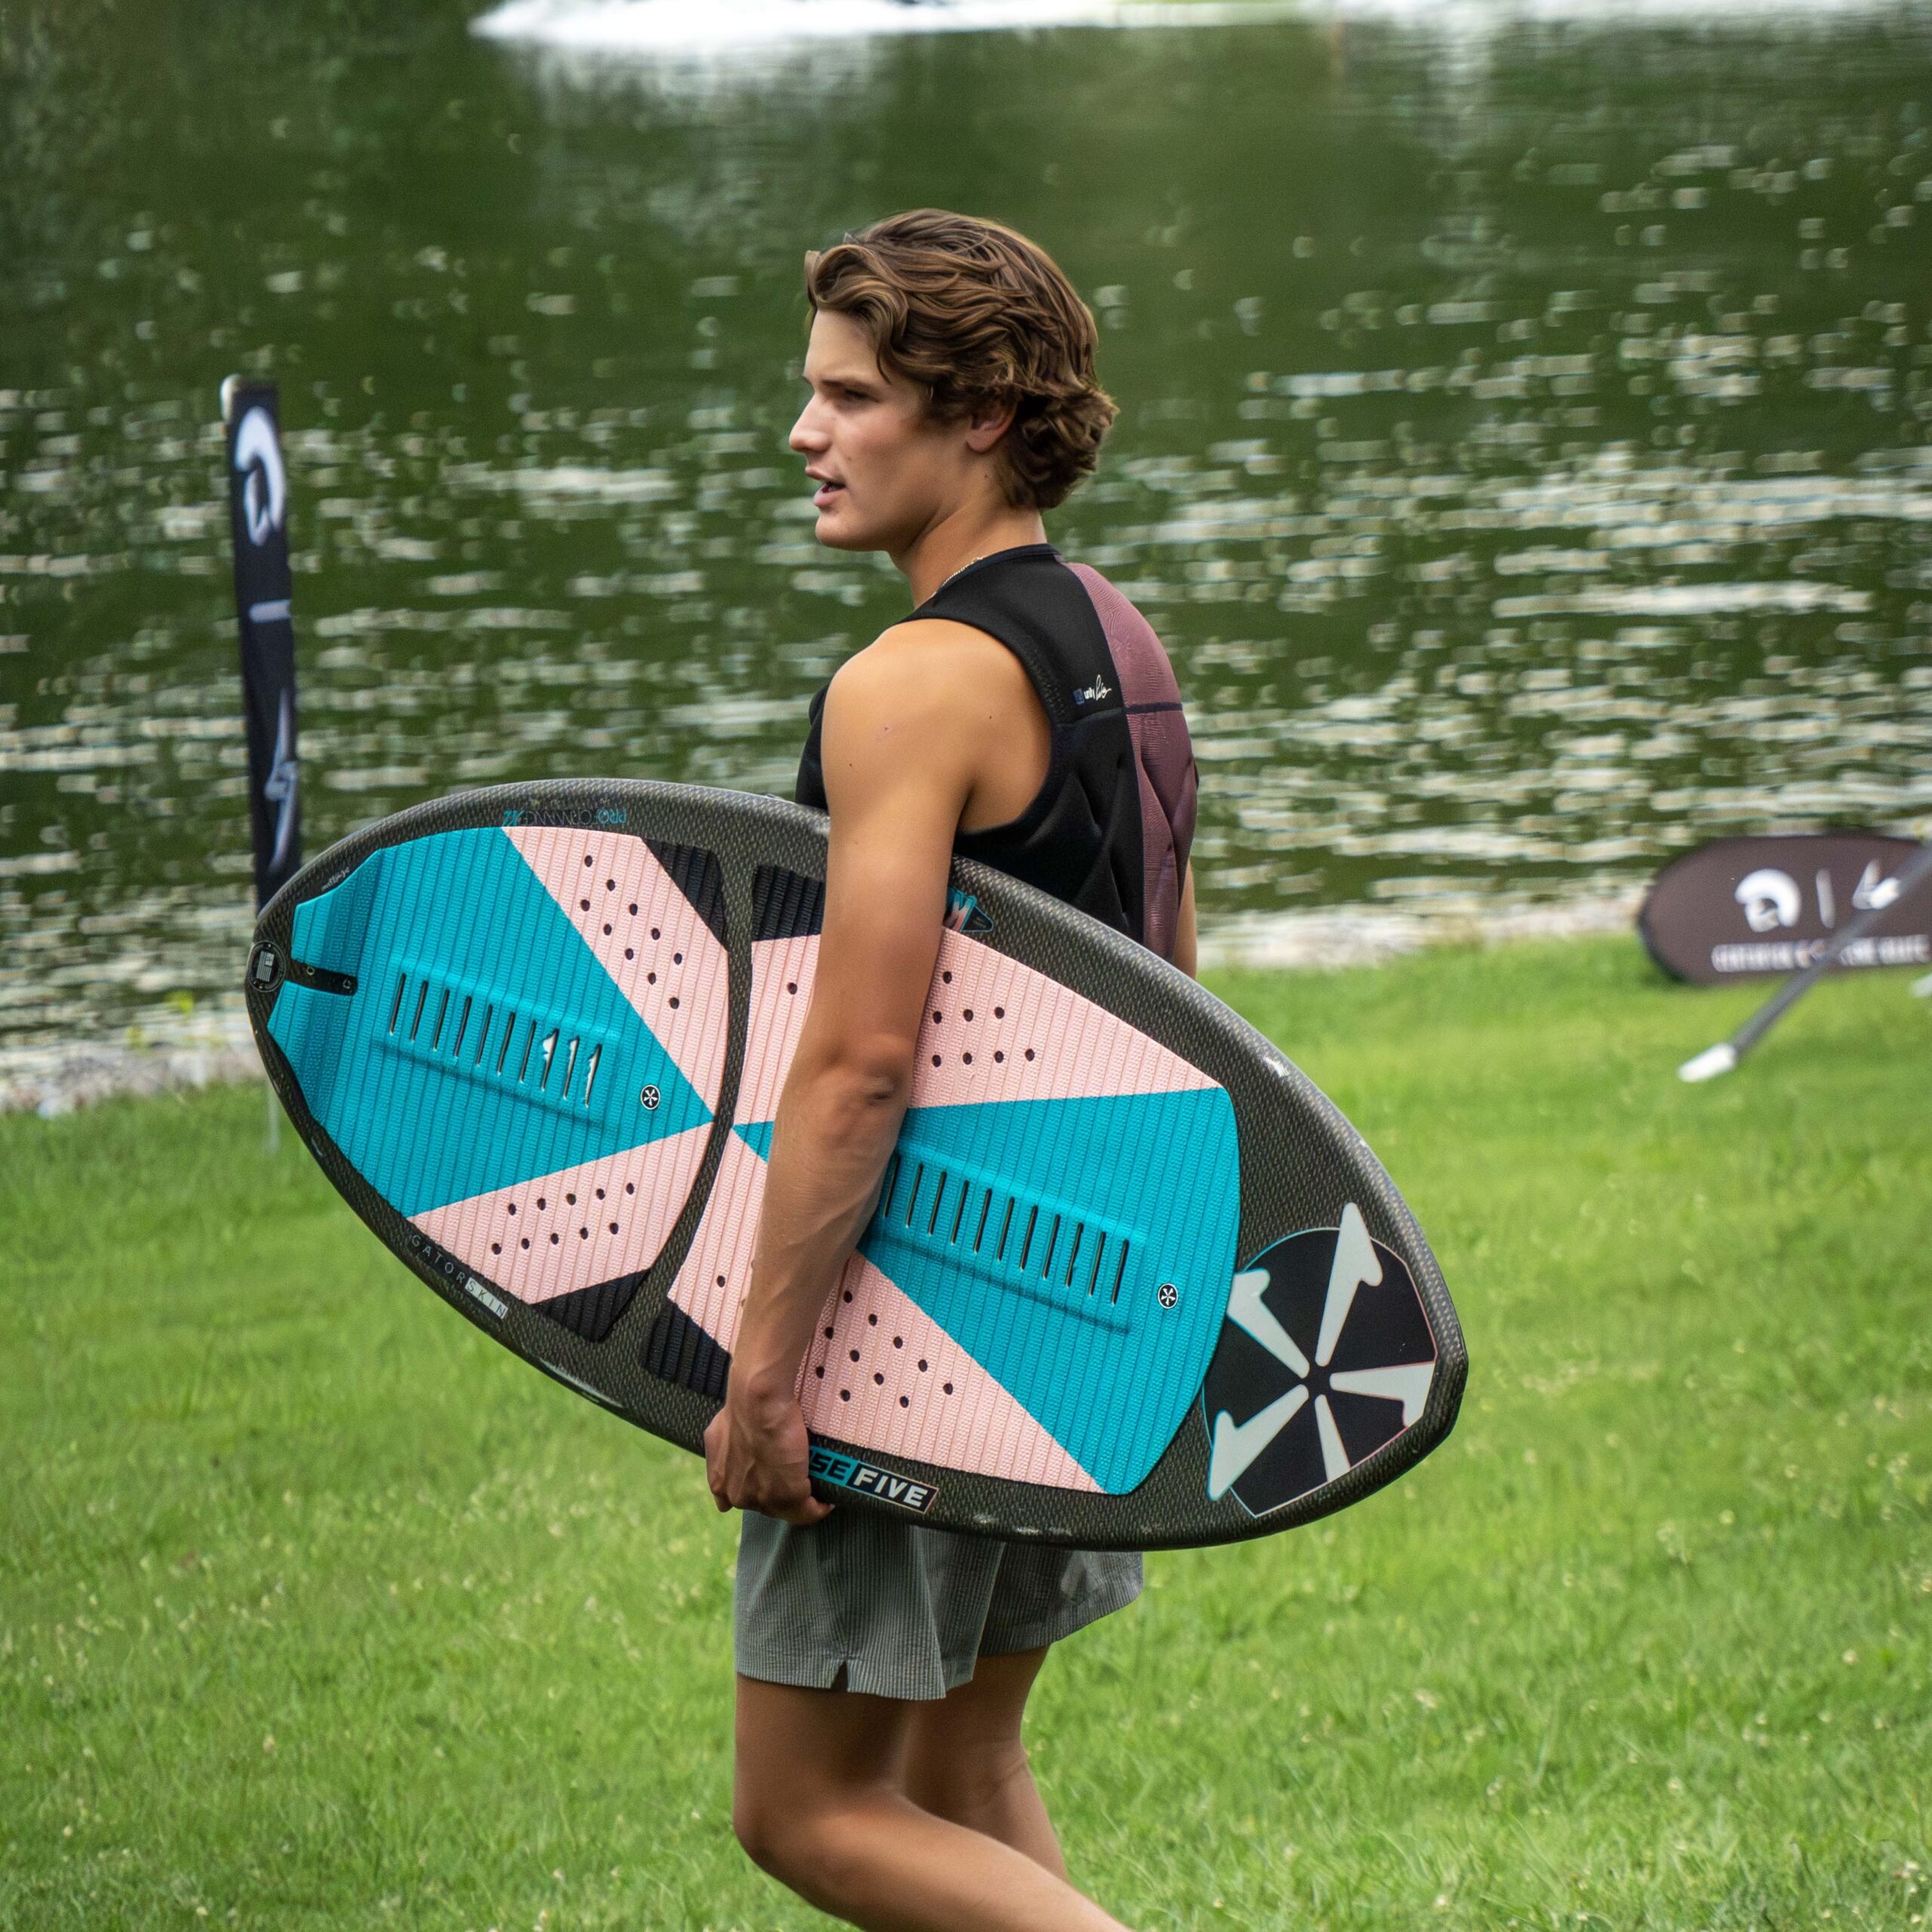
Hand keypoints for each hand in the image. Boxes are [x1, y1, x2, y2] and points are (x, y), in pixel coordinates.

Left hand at [703, 1378, 832, 1526]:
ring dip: (802, 1500)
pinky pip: (807, 1512)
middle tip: (798, 1476)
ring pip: (787, 1509)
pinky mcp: (788, 1497)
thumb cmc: (744, 1407)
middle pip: (766, 1504)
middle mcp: (738, 1495)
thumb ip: (722, 1452)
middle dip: (781, 1492)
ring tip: (816, 1488)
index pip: (740, 1498)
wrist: (759, 1402)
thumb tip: (734, 1455)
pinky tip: (827, 1500)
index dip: (759, 1488)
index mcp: (721, 1481)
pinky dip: (819, 1507)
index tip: (772, 1478)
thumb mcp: (721, 1431)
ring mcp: (763, 1499)